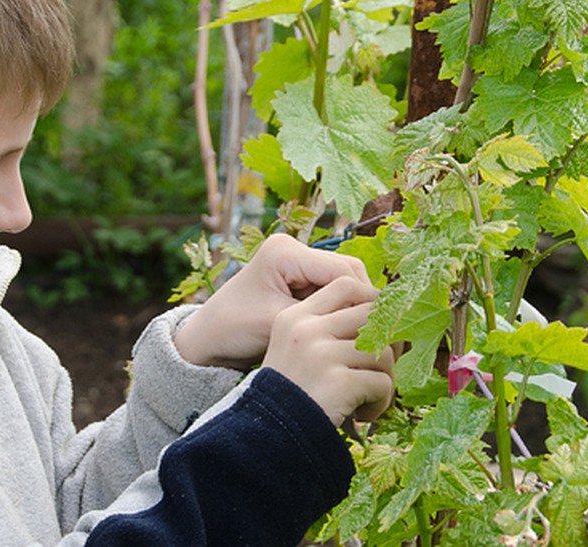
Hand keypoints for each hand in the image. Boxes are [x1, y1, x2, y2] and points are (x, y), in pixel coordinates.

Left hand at [173, 234, 372, 370]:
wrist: (208, 339)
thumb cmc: (234, 330)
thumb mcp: (278, 324)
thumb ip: (321, 318)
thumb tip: (371, 322)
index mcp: (284, 251)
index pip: (343, 272)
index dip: (365, 301)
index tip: (379, 332)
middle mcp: (293, 248)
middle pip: (349, 273)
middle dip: (363, 304)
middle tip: (377, 337)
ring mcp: (296, 262)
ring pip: (345, 282)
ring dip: (354, 309)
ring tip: (364, 338)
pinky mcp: (299, 278)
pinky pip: (333, 291)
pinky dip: (342, 311)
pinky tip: (349, 334)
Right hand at [261, 276, 394, 423]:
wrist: (268, 435)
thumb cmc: (291, 392)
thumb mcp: (297, 349)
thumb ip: (329, 328)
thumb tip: (386, 319)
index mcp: (296, 316)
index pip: (345, 285)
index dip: (371, 302)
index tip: (378, 330)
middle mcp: (307, 330)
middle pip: (372, 316)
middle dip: (388, 343)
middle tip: (381, 368)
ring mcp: (321, 354)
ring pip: (384, 353)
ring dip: (385, 379)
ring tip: (368, 398)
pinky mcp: (338, 382)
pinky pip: (382, 384)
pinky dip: (380, 403)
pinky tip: (362, 414)